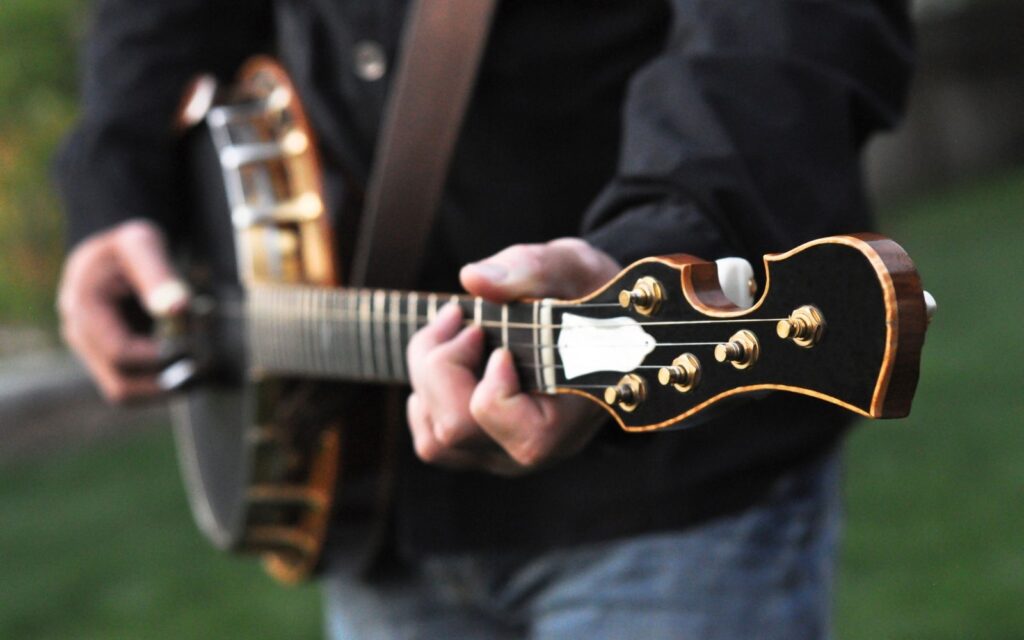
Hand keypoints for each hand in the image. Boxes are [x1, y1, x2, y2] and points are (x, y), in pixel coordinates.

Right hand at [57, 219, 189, 402]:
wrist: (112, 252)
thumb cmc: (127, 245)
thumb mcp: (141, 244)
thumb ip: (157, 274)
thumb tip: (178, 309)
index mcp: (84, 308)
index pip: (119, 352)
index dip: (158, 356)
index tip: (194, 345)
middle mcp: (81, 336)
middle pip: (120, 384)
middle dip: (166, 381)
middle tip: (205, 367)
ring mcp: (91, 352)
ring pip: (125, 393)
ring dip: (165, 389)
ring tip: (202, 373)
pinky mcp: (107, 360)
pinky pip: (132, 386)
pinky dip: (160, 383)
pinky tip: (189, 369)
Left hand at [405, 238, 619, 474]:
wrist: (591, 318)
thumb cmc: (585, 294)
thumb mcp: (572, 268)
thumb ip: (531, 269)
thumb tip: (473, 279)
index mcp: (567, 418)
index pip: (513, 430)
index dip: (492, 384)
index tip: (501, 347)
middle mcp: (532, 447)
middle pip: (455, 429)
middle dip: (443, 364)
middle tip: (461, 318)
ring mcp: (500, 453)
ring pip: (434, 440)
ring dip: (426, 376)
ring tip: (451, 331)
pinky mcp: (477, 447)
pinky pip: (430, 439)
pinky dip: (425, 395)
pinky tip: (446, 359)